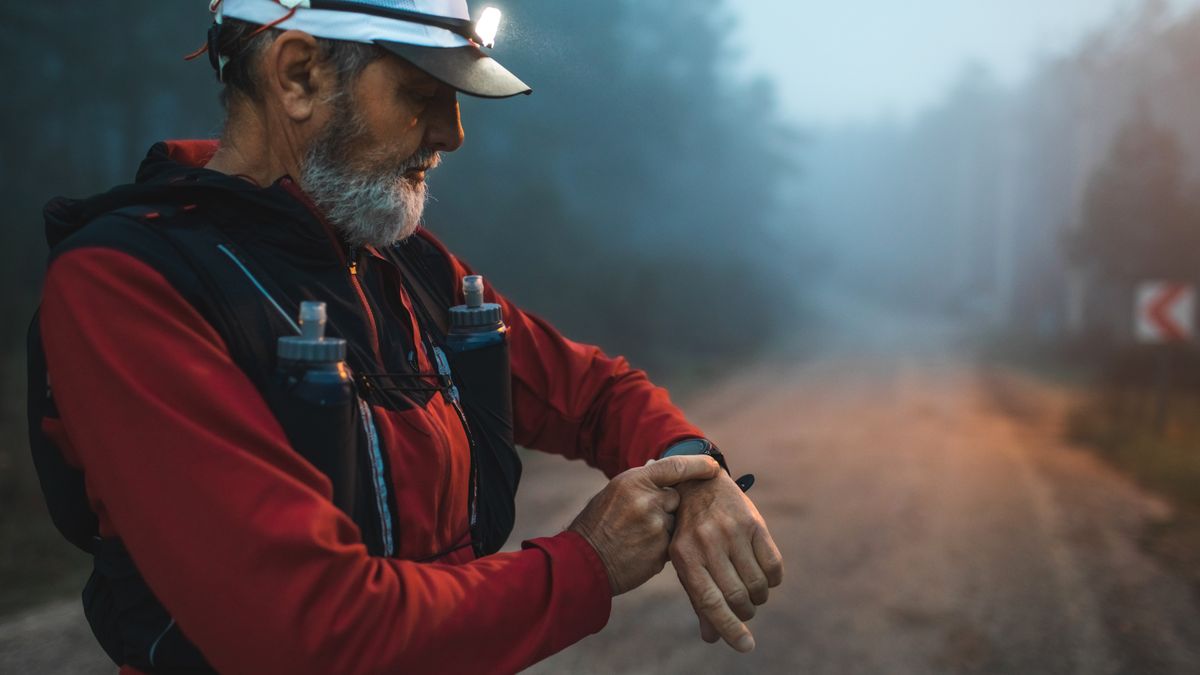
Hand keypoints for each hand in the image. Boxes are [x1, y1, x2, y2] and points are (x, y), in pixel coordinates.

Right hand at [569, 455, 720, 595]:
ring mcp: (656, 529)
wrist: (582, 564)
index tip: (714, 466)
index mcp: (633, 481)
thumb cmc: (596, 525)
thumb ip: (641, 484)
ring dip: (664, 529)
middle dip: (667, 507)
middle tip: (642, 518)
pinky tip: (639, 551)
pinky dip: (661, 548)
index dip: (699, 465)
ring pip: (676, 524)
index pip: (676, 466)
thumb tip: (664, 469)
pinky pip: (673, 545)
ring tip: (637, 537)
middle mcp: (647, 501)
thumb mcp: (613, 493)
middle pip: (676, 499)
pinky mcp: (661, 553)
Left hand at [670, 472, 782, 652]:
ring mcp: (731, 531)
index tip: (746, 646)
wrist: (698, 485)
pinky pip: (773, 565)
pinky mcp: (754, 522)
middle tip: (745, 608)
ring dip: (759, 597)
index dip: (729, 628)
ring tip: (753, 592)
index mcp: (685, 557)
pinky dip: (772, 579)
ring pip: (758, 583)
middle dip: (745, 611)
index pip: (710, 602)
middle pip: (738, 595)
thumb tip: (713, 638)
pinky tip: (764, 576)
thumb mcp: (686, 562)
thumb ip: (699, 599)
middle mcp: (707, 542)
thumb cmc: (689, 533)